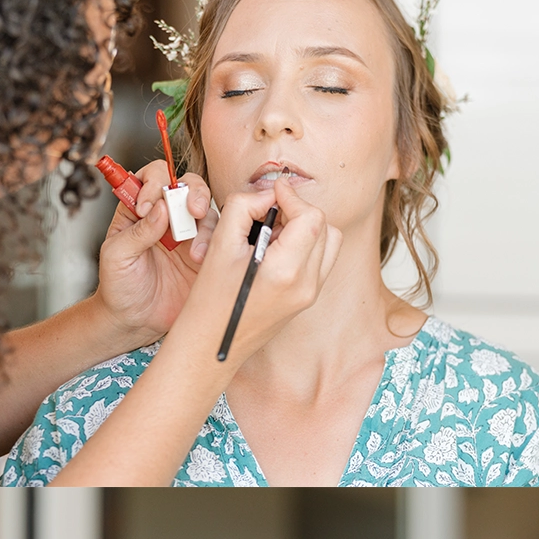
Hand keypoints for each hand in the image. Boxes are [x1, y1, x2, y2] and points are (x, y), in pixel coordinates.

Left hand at [93, 162, 215, 344]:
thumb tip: (161, 207)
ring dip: (203, 221)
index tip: (148, 206)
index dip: (154, 183)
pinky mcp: (205, 253)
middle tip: (191, 209)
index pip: (152, 177)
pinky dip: (214, 242)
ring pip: (206, 210)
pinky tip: (200, 259)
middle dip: (192, 191)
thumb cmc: (119, 286)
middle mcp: (167, 216)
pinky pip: (219, 237)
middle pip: (187, 185)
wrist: (135, 321)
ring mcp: (188, 234)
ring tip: (193, 250)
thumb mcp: (117, 256)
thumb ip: (137, 231)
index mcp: (141, 209)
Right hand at [177, 174, 340, 361]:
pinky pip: (319, 260)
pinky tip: (274, 251)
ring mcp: (309, 294)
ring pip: (328, 242)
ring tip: (272, 233)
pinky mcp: (306, 299)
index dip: (292, 197)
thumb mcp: (219, 245)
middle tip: (268, 214)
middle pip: (324, 226)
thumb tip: (267, 195)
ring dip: (305, 227)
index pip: (311, 217)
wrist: (210, 345)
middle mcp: (305, 285)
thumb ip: (243, 207)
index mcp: (286, 272)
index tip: (273, 193)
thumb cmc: (210, 303)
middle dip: (298, 211)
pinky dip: (304, 245)